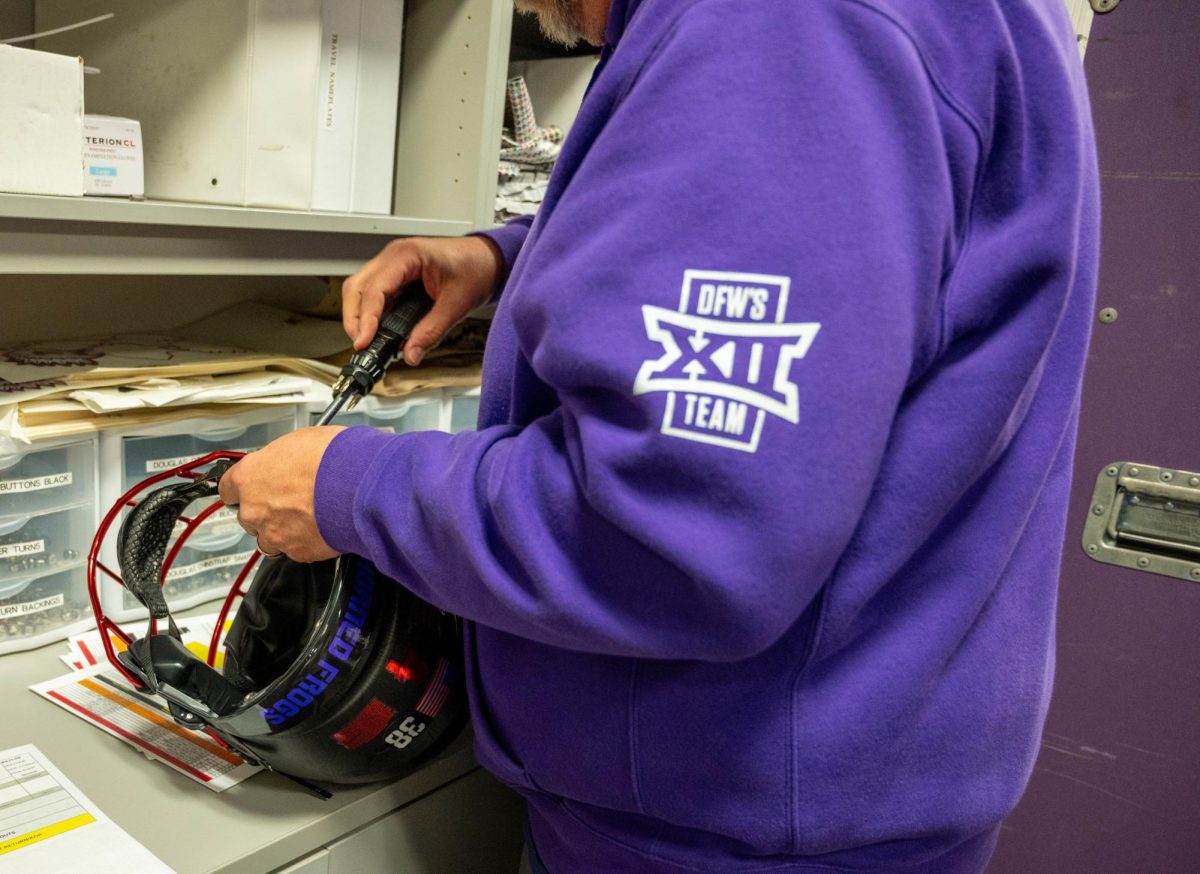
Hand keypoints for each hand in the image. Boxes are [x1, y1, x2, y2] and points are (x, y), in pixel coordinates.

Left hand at [217, 427, 345, 562]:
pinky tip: (321, 528)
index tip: (253, 488)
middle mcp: (254, 510)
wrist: (360, 487)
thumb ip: (283, 458)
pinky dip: (305, 542)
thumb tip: (289, 460)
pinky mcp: (297, 552)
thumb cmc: (333, 458)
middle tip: (291, 500)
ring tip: (307, 518)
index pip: (227, 488)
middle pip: (247, 516)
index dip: (243, 488)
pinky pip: (295, 550)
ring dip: (282, 530)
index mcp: (248, 477)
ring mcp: (273, 534)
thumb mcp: (301, 440)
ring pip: (269, 538)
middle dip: (265, 511)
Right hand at [342, 235, 503, 363]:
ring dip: (360, 316)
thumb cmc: (477, 267)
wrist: (490, 259)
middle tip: (362, 345)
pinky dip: (372, 313)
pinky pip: (375, 293)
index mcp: (407, 255)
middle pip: (357, 287)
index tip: (364, 341)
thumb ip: (431, 331)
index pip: (374, 288)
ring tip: (368, 341)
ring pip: (361, 290)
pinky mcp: (397, 276)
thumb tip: (410, 353)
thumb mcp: (456, 304)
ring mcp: (393, 265)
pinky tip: (379, 330)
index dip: (366, 318)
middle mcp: (394, 257)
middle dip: (354, 318)